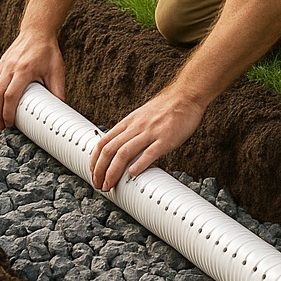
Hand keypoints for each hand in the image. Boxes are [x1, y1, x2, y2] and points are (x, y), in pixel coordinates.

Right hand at [0, 30, 65, 130]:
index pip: (11, 95)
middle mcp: (10, 68)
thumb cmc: (47, 51)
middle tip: (1, 127)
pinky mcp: (0, 64)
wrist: (37, 32)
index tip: (11, 124)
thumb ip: (58, 91)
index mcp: (24, 70)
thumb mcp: (57, 71)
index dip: (8, 112)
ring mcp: (3, 65)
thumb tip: (61, 109)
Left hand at [89, 87, 204, 191]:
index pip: (103, 142)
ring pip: (124, 153)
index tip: (93, 172)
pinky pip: (149, 153)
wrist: (186, 96)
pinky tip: (132, 175)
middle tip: (99, 184)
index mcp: (129, 122)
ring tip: (110, 185)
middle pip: (110, 150)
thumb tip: (124, 149)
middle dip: (100, 170)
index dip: (95, 160)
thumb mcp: (143, 116)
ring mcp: (150, 132)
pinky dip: (139, 165)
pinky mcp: (166, 138)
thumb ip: (133, 131)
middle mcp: (136, 127)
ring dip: (113, 172)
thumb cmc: (167, 107)